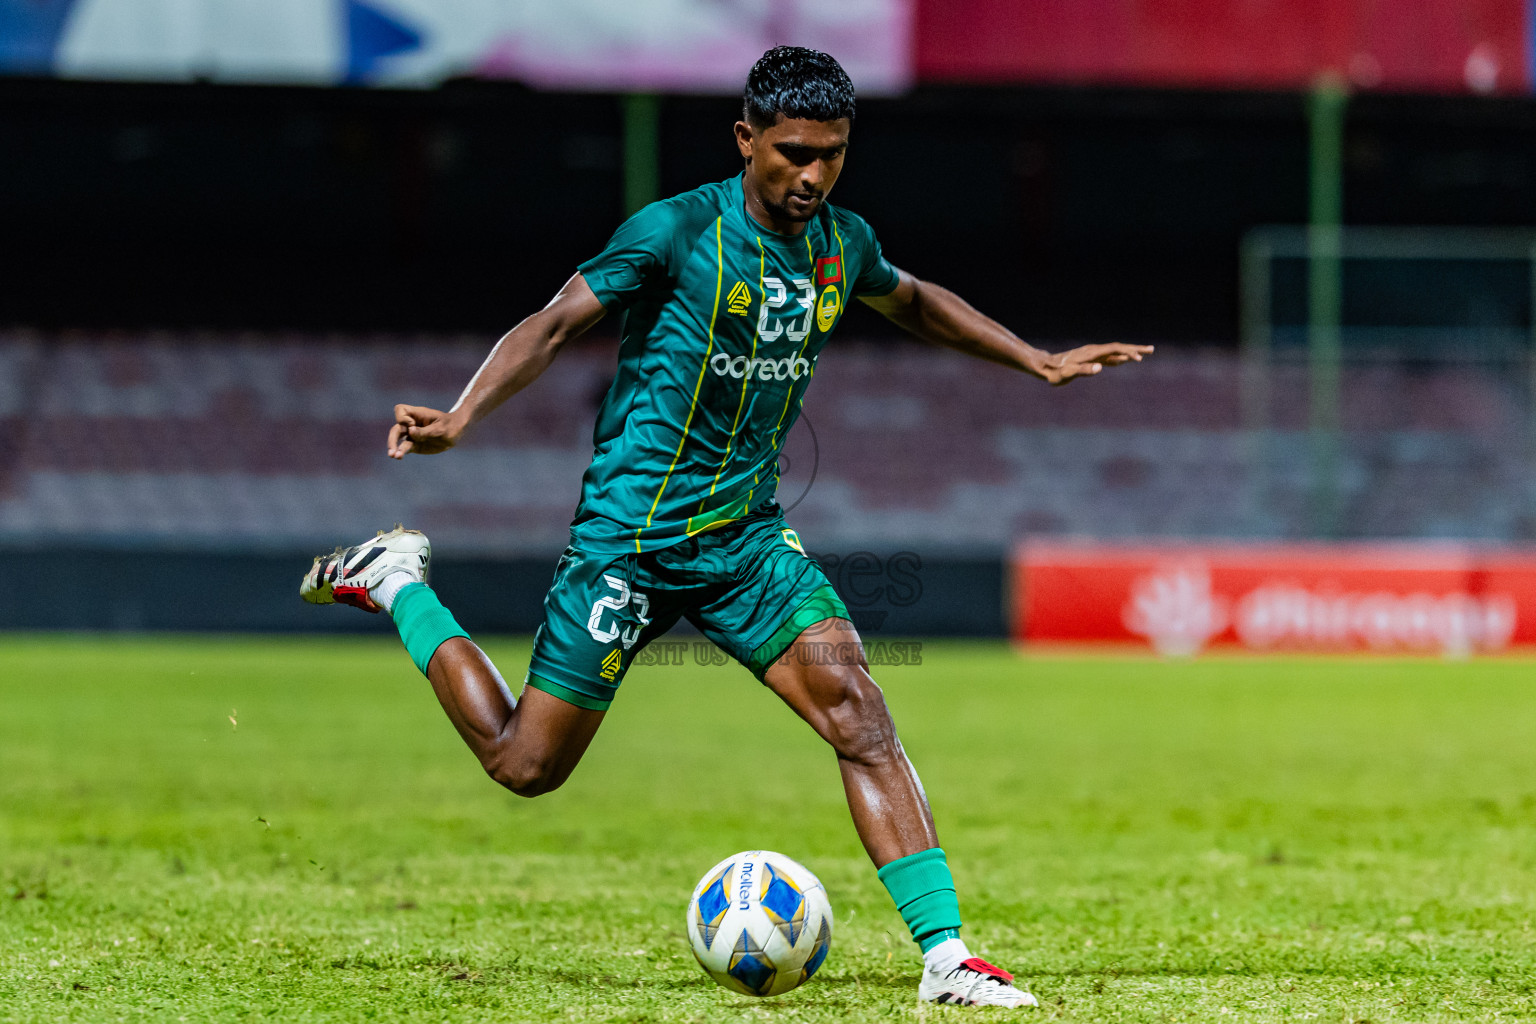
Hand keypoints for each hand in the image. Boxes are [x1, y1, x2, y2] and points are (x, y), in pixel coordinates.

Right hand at [387, 404, 465, 458]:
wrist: (457, 433)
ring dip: (395, 447)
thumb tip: (410, 432)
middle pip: (396, 428)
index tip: (412, 424)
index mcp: (417, 414)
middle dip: (393, 438)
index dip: (402, 418)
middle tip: (392, 450)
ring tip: (394, 456)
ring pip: (398, 439)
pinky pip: (406, 447)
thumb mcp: (440, 429)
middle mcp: (412, 423)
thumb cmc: (450, 426)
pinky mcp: (415, 444)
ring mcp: (412, 434)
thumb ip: (425, 432)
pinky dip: (401, 452)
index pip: (401, 410)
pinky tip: (399, 457)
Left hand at [1033, 343, 1153, 385]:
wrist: (1045, 367)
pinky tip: (1126, 359)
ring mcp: (1093, 354)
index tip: (1139, 358)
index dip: (1127, 352)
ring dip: (1130, 351)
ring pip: (1115, 351)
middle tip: (1152, 350)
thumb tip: (1100, 369)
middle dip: (1135, 349)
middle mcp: (1094, 351)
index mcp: (1091, 353)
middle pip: (1118, 347)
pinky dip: (1120, 357)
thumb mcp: (1068, 374)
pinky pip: (1109, 357)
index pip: (1114, 350)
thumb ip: (1083, 370)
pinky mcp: (1090, 359)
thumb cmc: (1055, 372)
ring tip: (1145, 354)